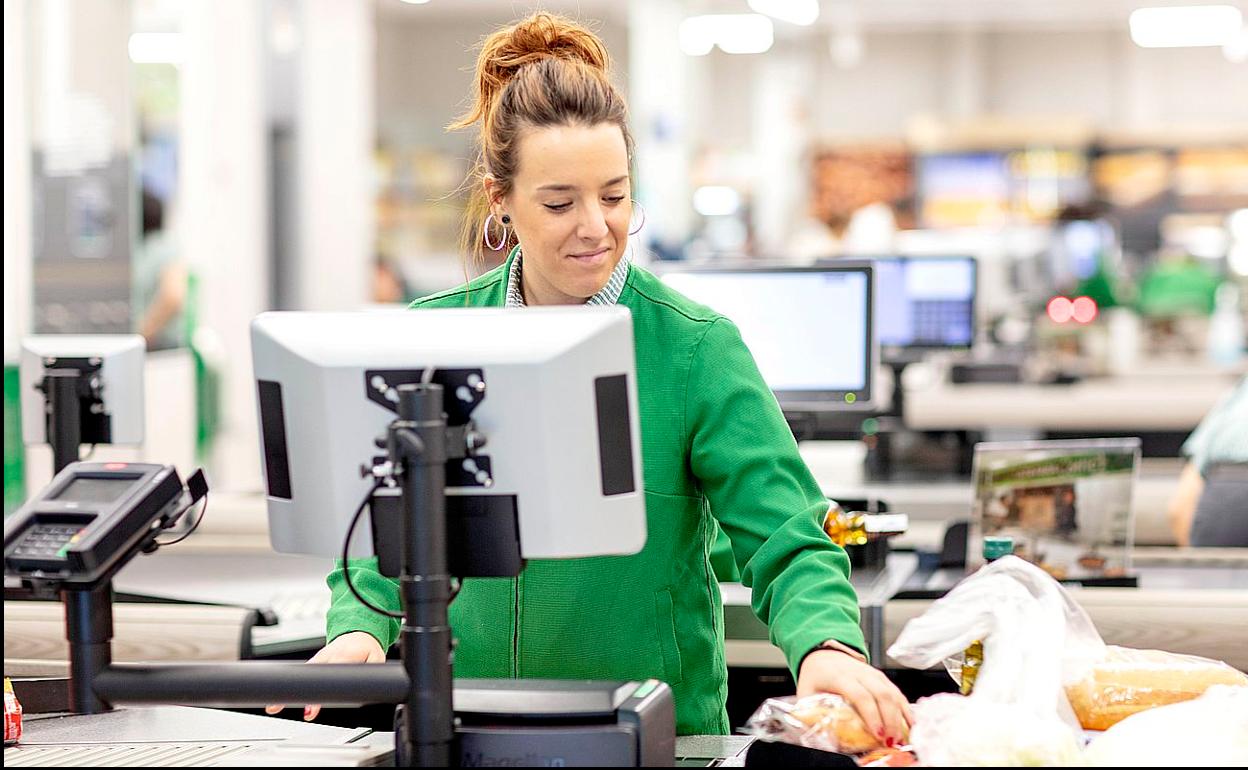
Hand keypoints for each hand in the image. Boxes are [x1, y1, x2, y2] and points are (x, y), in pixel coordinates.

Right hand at [265, 631, 385, 720]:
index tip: (316, 705)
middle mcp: (330, 654)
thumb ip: (372, 672)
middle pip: (313, 675)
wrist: (359, 631)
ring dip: (289, 690)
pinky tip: (282, 700)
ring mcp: (320, 657)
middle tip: (295, 709)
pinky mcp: (315, 661)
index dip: (326, 688)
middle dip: (303, 693)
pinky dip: (293, 686)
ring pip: (303, 674)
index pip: (334, 672)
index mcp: (347, 654)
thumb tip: (369, 686)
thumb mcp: (377, 659)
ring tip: (276, 707)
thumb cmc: (367, 647)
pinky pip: (304, 674)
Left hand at [797, 649, 912, 746]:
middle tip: (891, 741)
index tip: (877, 734)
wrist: (823, 655)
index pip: (860, 695)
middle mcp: (859, 672)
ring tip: (901, 738)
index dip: (871, 715)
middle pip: (881, 694)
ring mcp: (873, 673)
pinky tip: (909, 725)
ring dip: (900, 717)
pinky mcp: (882, 677)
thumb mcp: (806, 693)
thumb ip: (810, 714)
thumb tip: (816, 738)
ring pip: (892, 693)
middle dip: (890, 720)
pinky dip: (905, 709)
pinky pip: (897, 692)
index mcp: (838, 676)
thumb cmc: (816, 677)